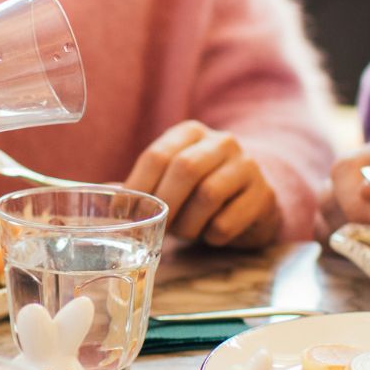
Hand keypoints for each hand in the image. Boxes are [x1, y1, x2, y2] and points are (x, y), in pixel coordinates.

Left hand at [124, 121, 279, 247]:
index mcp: (191, 133)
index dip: (137, 186)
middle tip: (158, 225)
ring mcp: (248, 166)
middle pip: (185, 169)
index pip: (157, 155)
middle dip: (166, 204)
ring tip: (185, 231)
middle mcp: (222, 142)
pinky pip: (227, 222)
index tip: (123, 211)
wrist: (254, 196)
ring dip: (188, 223)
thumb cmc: (201, 189)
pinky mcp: (264, 196)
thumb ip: (142, 186)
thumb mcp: (172, 178)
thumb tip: (105, 200)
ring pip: (208, 195)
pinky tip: (211, 234)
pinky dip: (211, 236)